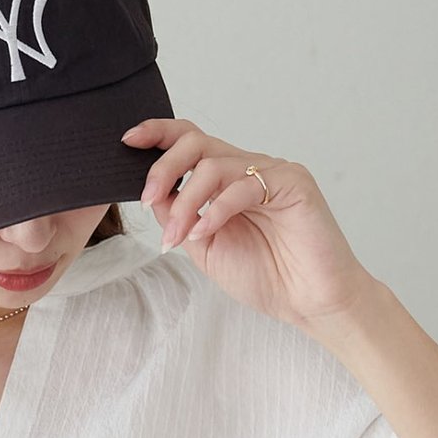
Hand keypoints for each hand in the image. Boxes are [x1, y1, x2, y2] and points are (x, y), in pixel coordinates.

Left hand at [121, 118, 379, 331]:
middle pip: (197, 142)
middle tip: (147, 199)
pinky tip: (205, 233)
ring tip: (177, 237)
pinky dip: (216, 209)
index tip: (127, 142)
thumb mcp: (205, 248)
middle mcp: (248, 169)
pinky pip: (243, 185)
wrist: (311, 303)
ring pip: (214, 165)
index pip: (190, 142)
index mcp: (227, 181)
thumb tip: (151, 193)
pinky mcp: (292, 183)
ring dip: (185, 202)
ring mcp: (271, 172)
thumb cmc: (266, 277)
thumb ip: (180, 217)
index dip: (158, 135)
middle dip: (163, 167)